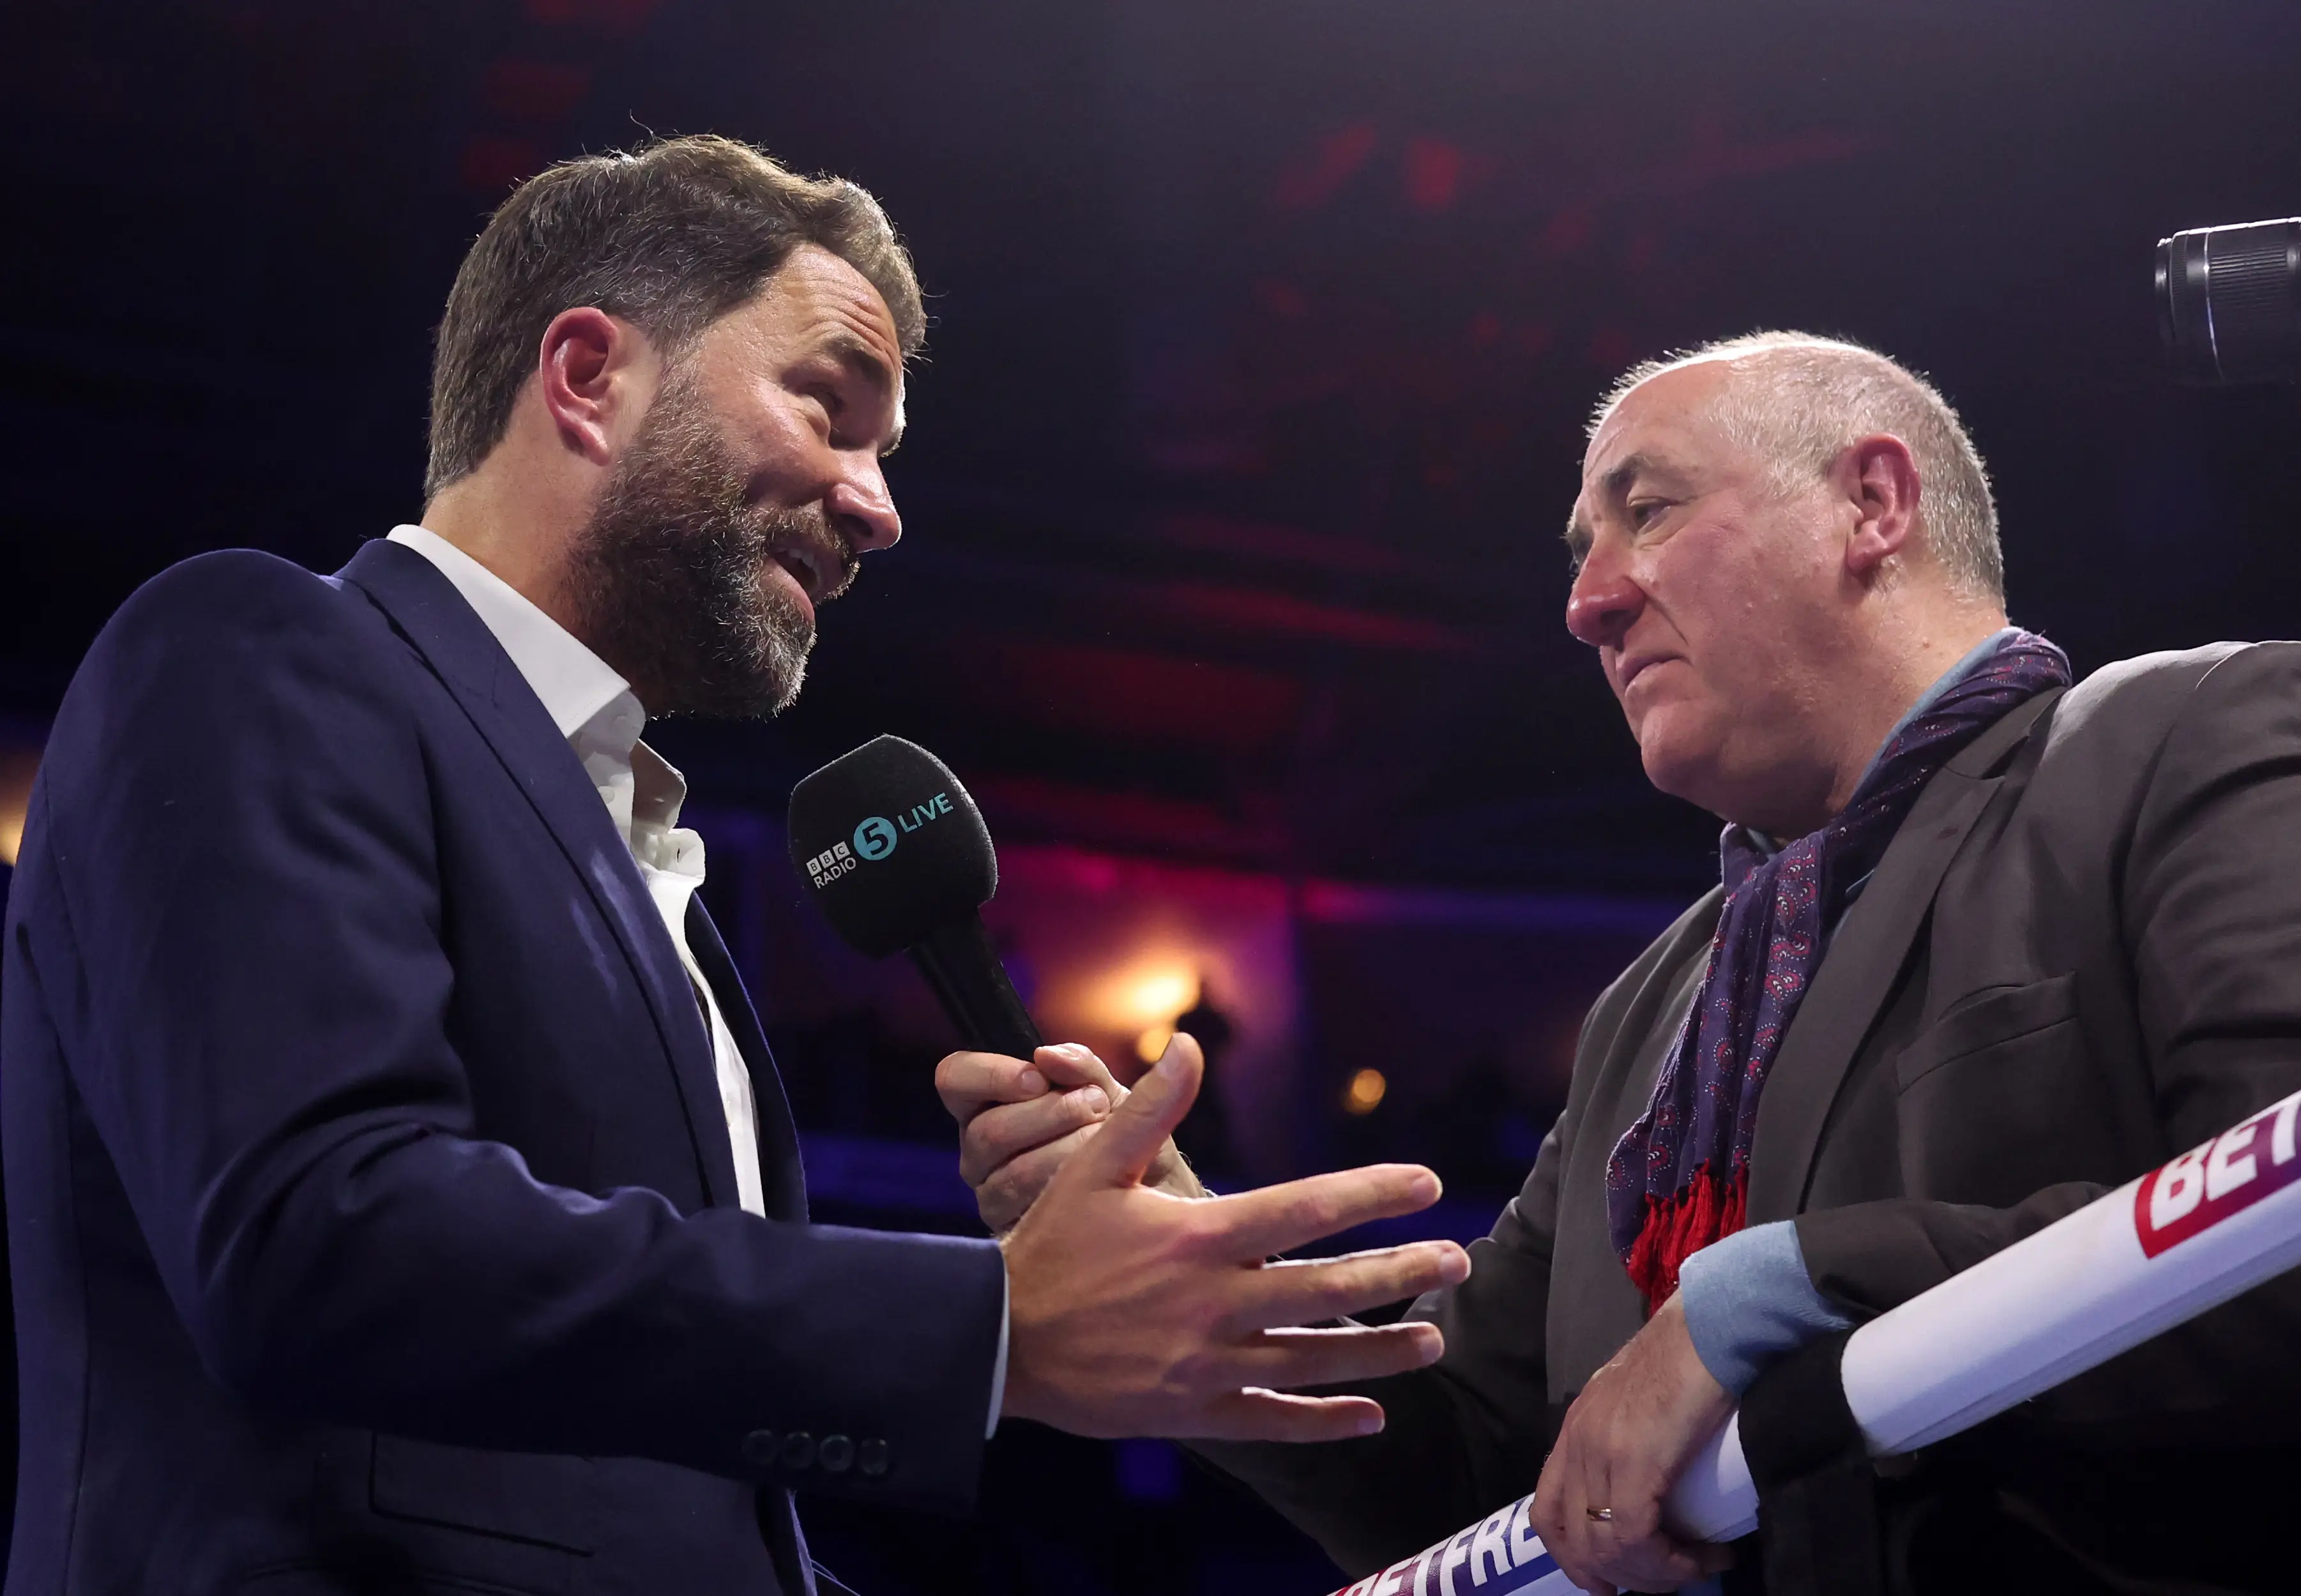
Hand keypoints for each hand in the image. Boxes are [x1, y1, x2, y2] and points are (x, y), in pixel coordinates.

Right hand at [938, 1036, 1204, 1231]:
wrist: (1155, 1193)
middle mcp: (980, 1151)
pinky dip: (1076, 1185)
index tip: (1037, 1078)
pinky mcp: (1015, 1233)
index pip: (955, 1078)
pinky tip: (1102, 1176)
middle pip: (987, 1130)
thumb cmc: (1124, 1135)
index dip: (988, 1074)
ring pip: (1013, 1173)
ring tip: (1107, 1137)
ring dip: (1069, 1148)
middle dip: (1051, 1113)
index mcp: (989, 1104)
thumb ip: (1081, 1069)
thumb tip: (1047, 1055)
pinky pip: (1034, 1210)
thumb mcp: (1108, 1091)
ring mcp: (993, 1195)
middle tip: (1096, 1105)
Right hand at [998, 1038, 1470, 1441]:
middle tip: (1458, 1261)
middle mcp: (1214, 1303)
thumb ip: (1150, 1108)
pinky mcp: (1193, 1411)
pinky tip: (1371, 1417)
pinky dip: (1324, 1421)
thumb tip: (1190, 1045)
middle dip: (1400, 1272)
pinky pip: (1273, 1421)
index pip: (1307, 1208)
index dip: (1373, 1193)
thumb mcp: (1092, 1168)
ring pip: (1313, 1360)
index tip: (1427, 1183)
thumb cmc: (1047, 1247)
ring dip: (1380, 1352)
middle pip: (1329, 1288)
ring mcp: (1208, 1363)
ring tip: (1433, 1340)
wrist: (997, 1342)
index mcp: (1198, 1237)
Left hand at [1530, 1294, 1737, 1593]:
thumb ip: (1628, 1441)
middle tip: (1667, 1580)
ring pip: (1605, 1548)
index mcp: (1575, 1431)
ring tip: (1697, 1566)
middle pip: (1575, 1540)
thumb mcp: (1639, 1406)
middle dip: (1621, 1576)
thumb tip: (1648, 1493)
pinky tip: (1708, 1556)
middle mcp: (1578, 1443)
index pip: (1546, 1513)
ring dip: (1655, 1574)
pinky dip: (1672, 1562)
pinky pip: (1635, 1537)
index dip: (1574, 1559)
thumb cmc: (1687, 1360)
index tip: (1611, 1583)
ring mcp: (1602, 1451)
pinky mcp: (1635, 1460)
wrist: (1711, 1326)